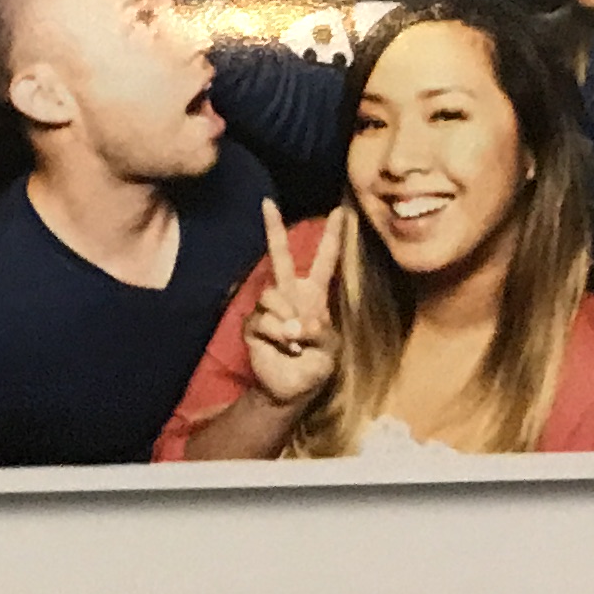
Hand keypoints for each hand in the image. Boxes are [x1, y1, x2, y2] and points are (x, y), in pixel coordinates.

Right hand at [237, 199, 345, 412]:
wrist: (289, 390)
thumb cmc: (315, 367)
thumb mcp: (330, 349)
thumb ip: (319, 331)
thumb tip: (294, 323)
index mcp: (315, 295)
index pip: (326, 261)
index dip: (333, 237)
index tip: (340, 211)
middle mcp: (290, 295)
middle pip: (281, 257)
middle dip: (273, 230)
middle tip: (268, 204)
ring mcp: (269, 309)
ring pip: (272, 297)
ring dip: (286, 322)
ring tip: (294, 342)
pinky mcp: (253, 325)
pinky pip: (263, 320)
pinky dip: (276, 336)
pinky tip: (283, 348)